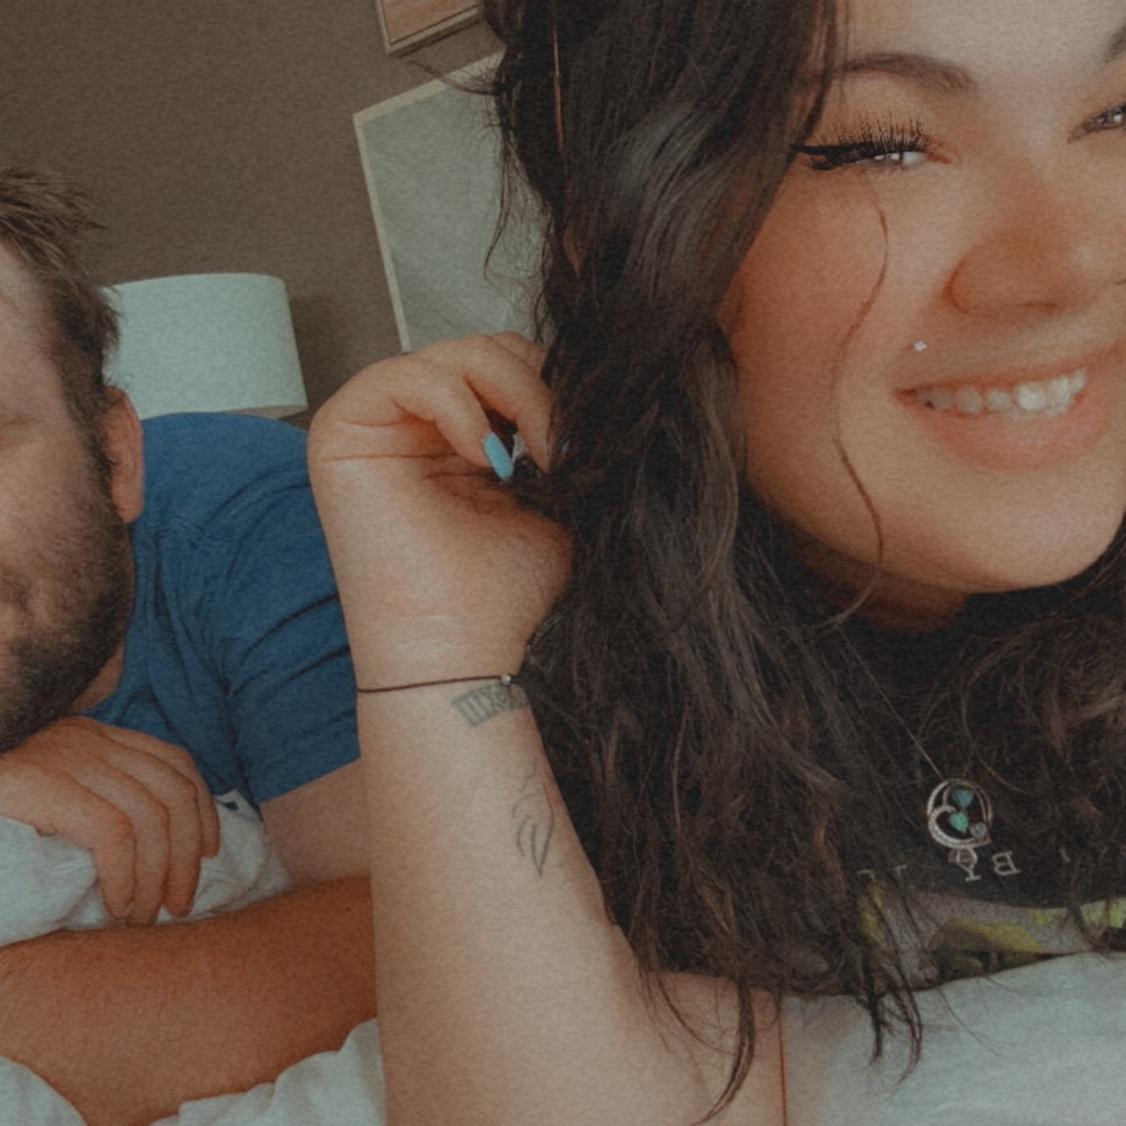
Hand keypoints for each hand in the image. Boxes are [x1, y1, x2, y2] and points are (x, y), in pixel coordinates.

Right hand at [0, 717, 220, 923]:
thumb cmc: (3, 820)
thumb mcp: (56, 804)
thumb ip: (100, 806)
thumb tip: (165, 853)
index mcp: (94, 737)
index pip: (175, 763)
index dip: (203, 811)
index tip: (208, 857)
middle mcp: (85, 738)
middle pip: (171, 792)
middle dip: (187, 854)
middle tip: (179, 904)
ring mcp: (62, 756)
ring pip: (149, 815)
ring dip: (158, 874)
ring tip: (143, 915)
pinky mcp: (38, 783)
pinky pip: (112, 830)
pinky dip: (126, 874)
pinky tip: (116, 905)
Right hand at [308, 332, 571, 683]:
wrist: (461, 650)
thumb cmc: (502, 591)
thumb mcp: (552, 497)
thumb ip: (558, 437)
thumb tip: (594, 389)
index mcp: (458, 439)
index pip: (510, 366)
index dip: (553, 386)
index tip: (588, 438)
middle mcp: (416, 426)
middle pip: (485, 350)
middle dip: (537, 386)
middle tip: (562, 447)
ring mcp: (377, 425)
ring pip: (454, 353)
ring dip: (512, 395)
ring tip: (534, 456)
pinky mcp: (342, 430)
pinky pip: (406, 374)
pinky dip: (458, 405)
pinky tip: (484, 458)